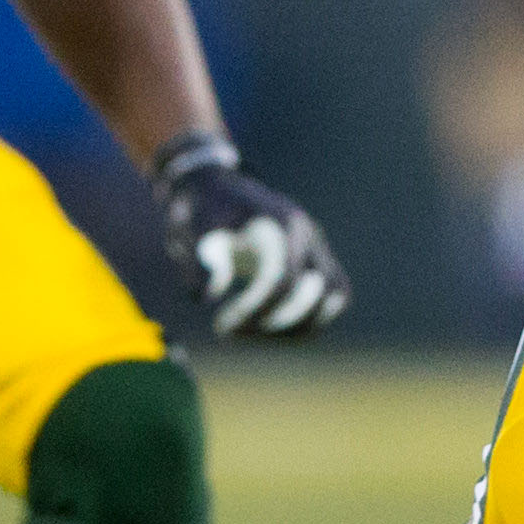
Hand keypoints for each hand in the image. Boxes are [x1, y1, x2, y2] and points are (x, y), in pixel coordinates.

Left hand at [152, 137, 350, 336]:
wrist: (218, 188)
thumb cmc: (203, 209)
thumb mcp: (189, 229)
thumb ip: (196, 262)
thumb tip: (209, 296)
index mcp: (277, 222)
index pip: (281, 277)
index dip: (254, 309)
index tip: (221, 326)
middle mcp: (306, 235)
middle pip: (315, 292)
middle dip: (275, 322)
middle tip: (231, 332)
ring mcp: (316, 247)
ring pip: (334, 298)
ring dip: (298, 327)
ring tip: (254, 335)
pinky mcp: (317, 261)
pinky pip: (331, 299)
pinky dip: (306, 321)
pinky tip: (267, 329)